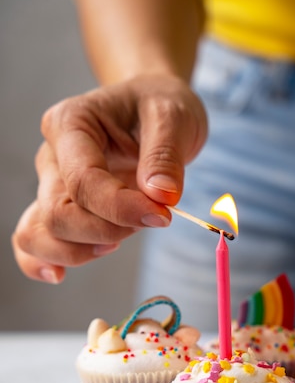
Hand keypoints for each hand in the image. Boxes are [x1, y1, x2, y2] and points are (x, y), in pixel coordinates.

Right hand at [11, 74, 207, 282]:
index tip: (162, 215)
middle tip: (151, 220)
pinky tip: (62, 275)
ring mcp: (51, 185)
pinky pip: (31, 242)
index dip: (121, 209)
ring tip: (117, 242)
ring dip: (78, 252)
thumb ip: (166, 155)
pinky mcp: (59, 207)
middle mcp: (52, 156)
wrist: (153, 111)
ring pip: (37, 233)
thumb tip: (161, 196)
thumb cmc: (159, 107)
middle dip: (106, 232)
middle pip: (58, 214)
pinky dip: (43, 263)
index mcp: (72, 123)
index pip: (83, 181)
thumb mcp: (174, 115)